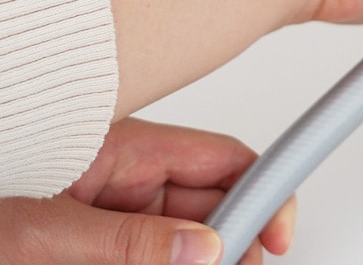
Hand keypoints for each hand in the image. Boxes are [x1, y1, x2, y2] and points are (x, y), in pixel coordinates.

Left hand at [0, 119, 294, 264]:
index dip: (262, 192)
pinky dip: (163, 263)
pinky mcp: (86, 244)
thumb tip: (206, 249)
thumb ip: (128, 242)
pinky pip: (142, 254)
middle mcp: (122, 177)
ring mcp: (105, 213)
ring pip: (178, 240)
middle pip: (208, 205)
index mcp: (126, 150)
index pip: (222, 159)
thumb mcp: (44, 234)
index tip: (278, 237)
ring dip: (195, 260)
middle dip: (232, 242)